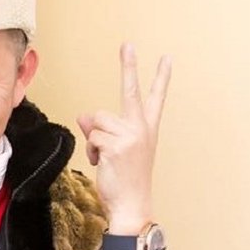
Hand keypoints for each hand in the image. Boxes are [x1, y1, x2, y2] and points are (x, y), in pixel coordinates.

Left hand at [77, 43, 171, 234]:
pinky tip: (102, 163)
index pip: (154, 98)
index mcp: (146, 128)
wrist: (132, 205)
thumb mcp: (116, 150)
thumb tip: (83, 116)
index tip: (166, 58)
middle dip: (129, 66)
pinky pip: (91, 137)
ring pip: (96, 121)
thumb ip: (102, 129)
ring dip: (94, 139)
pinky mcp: (116, 145)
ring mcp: (130, 136)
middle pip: (130, 91)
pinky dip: (91, 151)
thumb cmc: (125, 179)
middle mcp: (141, 128)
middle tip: (127, 44)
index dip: (160, 78)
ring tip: (105, 158)